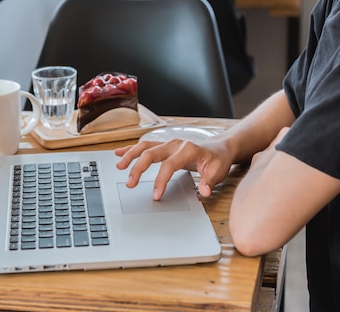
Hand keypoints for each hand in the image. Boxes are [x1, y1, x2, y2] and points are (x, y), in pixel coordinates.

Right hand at [115, 138, 234, 199]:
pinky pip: (145, 145)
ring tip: (119, 167)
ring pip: (145, 146)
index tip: (155, 195)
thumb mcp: (218, 171)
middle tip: (130, 184)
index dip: (161, 180)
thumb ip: (210, 181)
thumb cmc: (217, 160)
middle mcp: (175, 144)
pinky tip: (119, 153)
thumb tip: (204, 191)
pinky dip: (131, 149)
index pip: (169, 165)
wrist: (219, 148)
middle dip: (138, 168)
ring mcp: (168, 143)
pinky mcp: (164, 146)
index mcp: (188, 150)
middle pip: (151, 153)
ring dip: (130, 155)